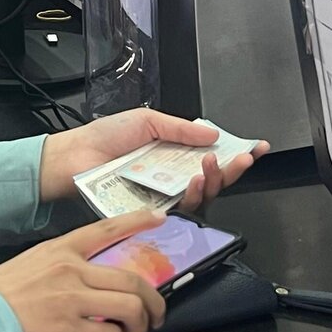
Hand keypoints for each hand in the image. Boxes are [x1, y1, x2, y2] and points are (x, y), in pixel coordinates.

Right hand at [0, 211, 169, 331]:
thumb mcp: (32, 264)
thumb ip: (64, 268)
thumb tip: (90, 284)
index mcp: (61, 250)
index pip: (106, 229)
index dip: (137, 222)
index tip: (159, 219)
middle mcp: (72, 270)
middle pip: (132, 280)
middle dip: (153, 301)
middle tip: (155, 314)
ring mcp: (72, 299)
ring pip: (130, 308)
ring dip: (139, 325)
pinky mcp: (69, 330)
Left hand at [38, 108, 266, 208]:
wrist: (75, 157)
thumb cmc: (103, 138)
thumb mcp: (148, 120)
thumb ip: (182, 129)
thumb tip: (213, 135)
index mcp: (172, 152)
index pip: (211, 154)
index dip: (235, 153)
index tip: (257, 147)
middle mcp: (171, 175)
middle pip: (213, 178)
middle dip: (234, 169)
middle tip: (243, 158)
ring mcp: (163, 194)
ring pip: (202, 195)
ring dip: (215, 180)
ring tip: (212, 164)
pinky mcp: (152, 210)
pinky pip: (180, 209)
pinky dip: (193, 194)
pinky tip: (195, 180)